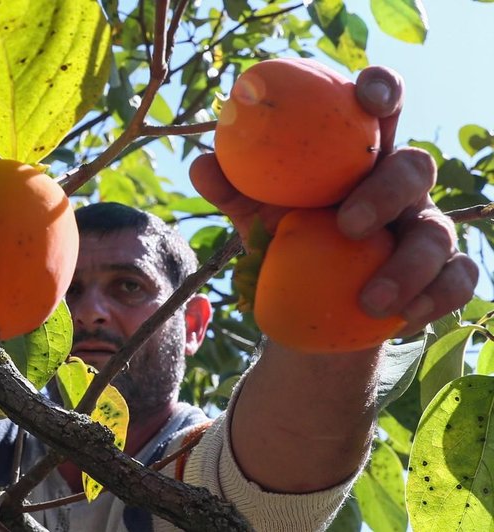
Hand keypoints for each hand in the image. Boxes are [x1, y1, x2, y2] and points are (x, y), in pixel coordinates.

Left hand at [190, 65, 477, 336]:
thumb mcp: (255, 218)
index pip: (380, 110)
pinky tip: (403, 319)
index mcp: (357, 159)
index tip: (366, 97)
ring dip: (409, 266)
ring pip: (439, 232)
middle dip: (386, 190)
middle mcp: (398, 187)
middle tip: (347, 225)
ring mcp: (424, 228)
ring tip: (371, 301)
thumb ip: (234, 189)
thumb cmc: (284, 246)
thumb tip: (202, 163)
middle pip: (414, 166)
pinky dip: (436, 298)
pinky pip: (457, 279)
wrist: (307, 313)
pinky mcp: (441, 273)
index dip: (383, 90)